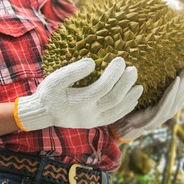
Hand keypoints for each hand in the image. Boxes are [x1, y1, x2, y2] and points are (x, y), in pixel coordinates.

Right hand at [15, 57, 142, 130]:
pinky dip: (126, 109)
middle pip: (115, 98)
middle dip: (126, 83)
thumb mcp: (55, 79)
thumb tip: (92, 62)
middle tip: (133, 69)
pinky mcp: (96, 123)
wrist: (43, 114)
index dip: (114, 73)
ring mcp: (94, 121)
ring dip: (130, 98)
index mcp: (80, 102)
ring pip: (118, 111)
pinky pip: (115, 117)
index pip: (104, 87)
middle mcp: (89, 114)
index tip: (121, 60)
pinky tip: (133, 100)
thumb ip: (73, 71)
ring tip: (139, 85)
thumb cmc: (49, 93)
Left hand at [110, 55, 183, 142]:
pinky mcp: (158, 115)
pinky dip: (173, 90)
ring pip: (181, 94)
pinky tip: (178, 79)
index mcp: (173, 102)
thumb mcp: (150, 91)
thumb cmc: (137, 106)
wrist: (126, 125)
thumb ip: (157, 81)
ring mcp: (166, 112)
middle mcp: (173, 107)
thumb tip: (158, 61)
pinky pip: (168, 101)